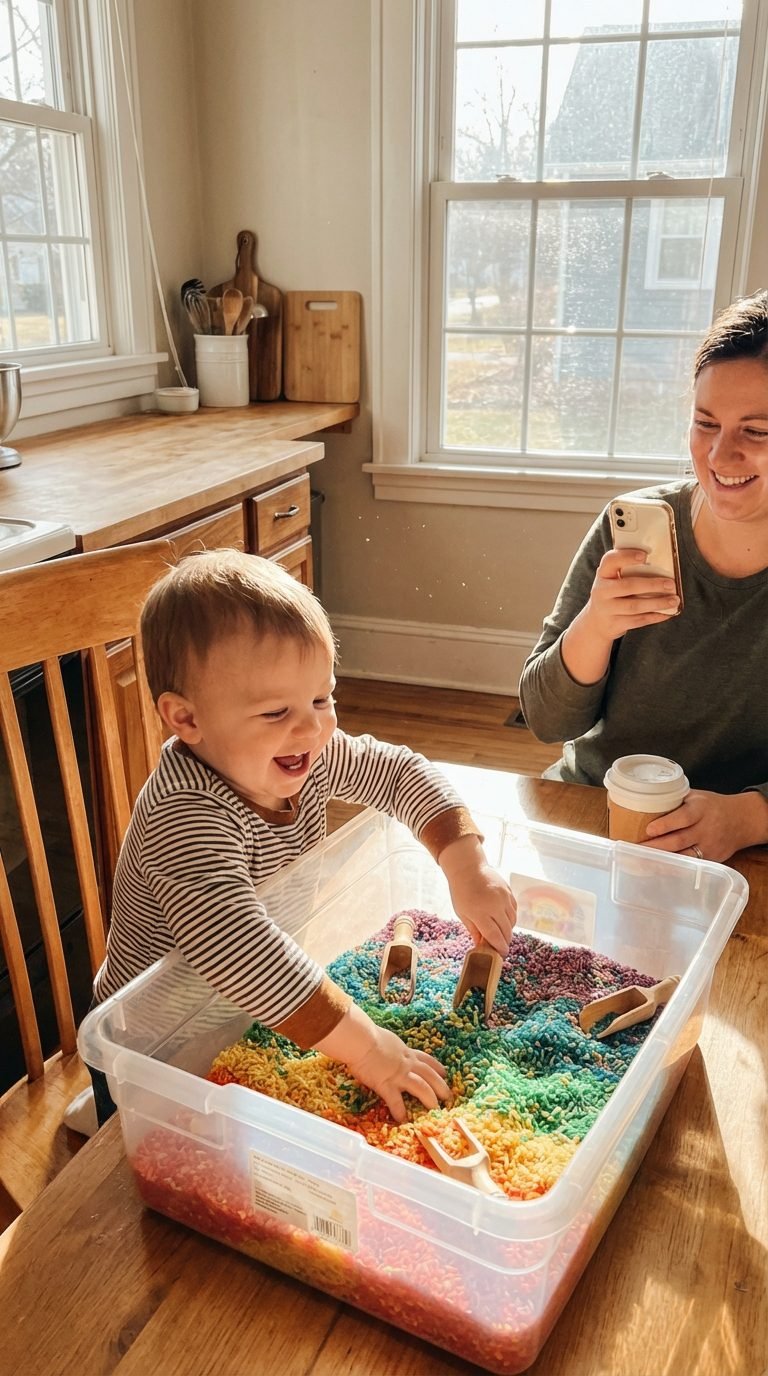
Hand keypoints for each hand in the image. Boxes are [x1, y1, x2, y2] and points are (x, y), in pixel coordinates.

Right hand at [313, 1003, 449, 1122]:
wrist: (360, 1040)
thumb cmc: (368, 1036)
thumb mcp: (386, 1040)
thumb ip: (390, 1048)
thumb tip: (387, 1049)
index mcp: (406, 1052)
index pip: (426, 1060)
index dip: (437, 1067)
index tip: (445, 1073)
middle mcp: (407, 1064)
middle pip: (429, 1075)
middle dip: (441, 1086)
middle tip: (448, 1096)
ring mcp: (398, 1075)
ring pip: (421, 1088)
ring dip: (430, 1099)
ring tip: (435, 1110)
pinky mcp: (387, 1085)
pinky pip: (396, 1102)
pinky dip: (400, 1112)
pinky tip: (403, 1121)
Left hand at [439, 835, 515, 955]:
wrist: (468, 868)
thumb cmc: (461, 892)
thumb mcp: (462, 913)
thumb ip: (474, 930)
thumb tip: (481, 945)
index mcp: (480, 912)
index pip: (494, 935)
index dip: (499, 947)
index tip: (502, 954)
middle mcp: (494, 905)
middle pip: (506, 930)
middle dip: (505, 941)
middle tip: (502, 946)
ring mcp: (503, 898)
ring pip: (513, 921)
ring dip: (509, 930)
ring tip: (502, 933)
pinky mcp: (509, 892)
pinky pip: (514, 910)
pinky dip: (511, 918)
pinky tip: (504, 920)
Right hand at [561, 549, 680, 686]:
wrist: (596, 623)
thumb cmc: (612, 594)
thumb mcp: (613, 580)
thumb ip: (628, 571)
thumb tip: (662, 565)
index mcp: (603, 574)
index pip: (610, 561)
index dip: (626, 556)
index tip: (644, 555)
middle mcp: (601, 591)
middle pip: (627, 586)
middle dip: (651, 585)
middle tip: (671, 584)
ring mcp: (607, 610)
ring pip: (635, 606)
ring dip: (657, 603)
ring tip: (674, 600)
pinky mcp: (614, 625)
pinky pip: (638, 621)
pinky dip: (654, 617)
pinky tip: (667, 613)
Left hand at [643, 789, 767, 861]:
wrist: (742, 820)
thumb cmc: (712, 806)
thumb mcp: (696, 796)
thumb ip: (674, 799)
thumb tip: (642, 800)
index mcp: (701, 809)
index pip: (683, 817)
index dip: (666, 824)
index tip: (649, 829)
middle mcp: (706, 828)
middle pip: (679, 840)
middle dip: (656, 846)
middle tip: (635, 848)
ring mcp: (709, 846)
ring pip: (683, 857)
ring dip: (661, 860)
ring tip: (640, 861)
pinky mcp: (711, 859)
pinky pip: (689, 866)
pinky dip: (673, 868)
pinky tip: (656, 868)